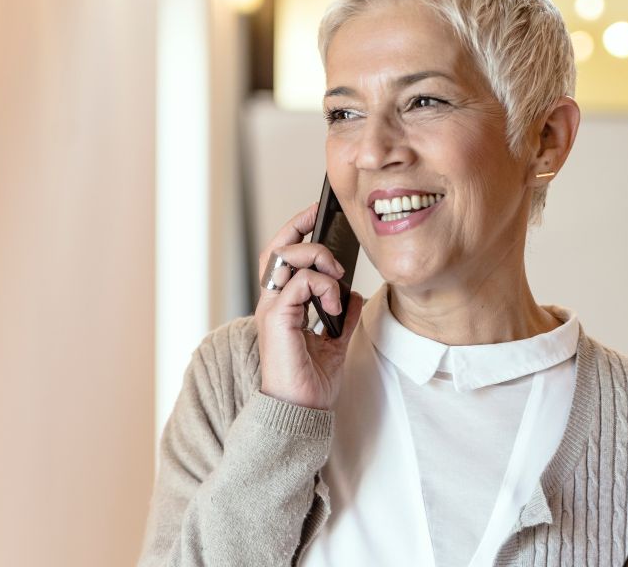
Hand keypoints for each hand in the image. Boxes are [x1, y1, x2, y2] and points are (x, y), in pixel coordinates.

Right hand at [255, 202, 363, 410]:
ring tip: (337, 274)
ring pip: (286, 257)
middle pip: (278, 247)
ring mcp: (272, 310)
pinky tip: (334, 302)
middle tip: (326, 220)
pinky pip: (299, 283)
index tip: (318, 213)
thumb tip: (355, 296)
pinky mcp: (278, 320)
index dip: (297, 230)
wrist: (302, 413)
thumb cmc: (311, 385)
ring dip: (317, 256)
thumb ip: (343, 317)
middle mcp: (272, 303)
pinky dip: (323, 286)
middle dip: (301, 226)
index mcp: (283, 305)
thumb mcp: (335, 344)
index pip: (283, 256)